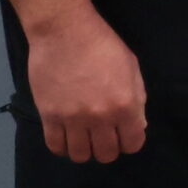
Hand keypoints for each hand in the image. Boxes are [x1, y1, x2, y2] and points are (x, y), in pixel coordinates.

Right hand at [24, 7, 147, 162]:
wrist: (65, 31)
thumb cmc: (103, 45)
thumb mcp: (131, 68)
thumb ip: (137, 99)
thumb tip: (138, 125)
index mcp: (125, 105)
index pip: (132, 144)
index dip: (130, 141)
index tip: (124, 135)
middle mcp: (100, 117)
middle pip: (106, 154)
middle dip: (108, 148)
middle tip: (104, 135)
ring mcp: (73, 119)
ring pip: (80, 155)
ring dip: (85, 150)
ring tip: (84, 137)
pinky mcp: (49, 116)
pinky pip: (55, 146)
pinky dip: (62, 147)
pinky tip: (66, 137)